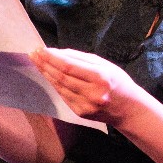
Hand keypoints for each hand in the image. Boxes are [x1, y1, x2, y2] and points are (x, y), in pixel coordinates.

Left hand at [29, 48, 147, 125]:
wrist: (129, 108)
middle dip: (45, 64)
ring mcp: (85, 105)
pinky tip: (47, 75)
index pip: (69, 66)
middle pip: (61, 77)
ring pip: (59, 87)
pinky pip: (63, 95)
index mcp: (100, 77)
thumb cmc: (117, 81)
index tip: (41, 49)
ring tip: (36, 62)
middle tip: (33, 54)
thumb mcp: (105, 65)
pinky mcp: (80, 112)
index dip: (52, 58)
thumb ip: (81, 58)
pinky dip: (54, 84)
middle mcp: (92, 93)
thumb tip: (58, 53)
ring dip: (46, 73)